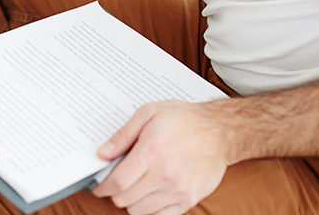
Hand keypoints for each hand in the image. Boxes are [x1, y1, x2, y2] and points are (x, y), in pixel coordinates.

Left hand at [92, 100, 228, 214]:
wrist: (219, 131)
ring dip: (131, 202)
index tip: (98, 186)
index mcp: (151, 152)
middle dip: (114, 193)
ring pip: (140, 211)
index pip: (117, 182)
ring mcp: (178, 191)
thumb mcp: (148, 114)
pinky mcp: (189, 200)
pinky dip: (150, 210)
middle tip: (115, 183)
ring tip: (133, 187)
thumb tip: (103, 153)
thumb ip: (123, 135)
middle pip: (125, 199)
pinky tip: (149, 195)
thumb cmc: (184, 120)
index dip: (102, 187)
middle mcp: (164, 175)